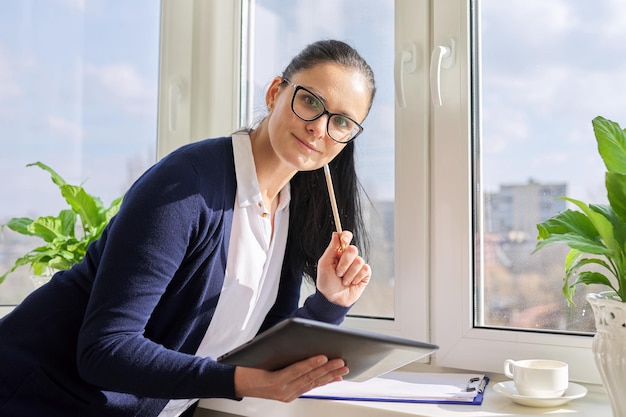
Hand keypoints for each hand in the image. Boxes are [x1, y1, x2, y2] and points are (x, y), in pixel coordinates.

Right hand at [233, 355, 347, 401]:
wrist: (238, 383)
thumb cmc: (247, 369)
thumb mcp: (260, 358)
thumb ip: (280, 354)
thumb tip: (299, 344)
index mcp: (275, 381)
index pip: (297, 370)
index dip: (311, 363)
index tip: (324, 357)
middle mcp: (283, 391)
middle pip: (308, 378)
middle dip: (327, 370)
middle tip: (340, 362)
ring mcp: (287, 395)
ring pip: (312, 384)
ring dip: (329, 376)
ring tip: (341, 369)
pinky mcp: (289, 396)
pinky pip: (308, 388)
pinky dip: (321, 382)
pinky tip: (332, 379)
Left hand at [316, 231, 370, 306]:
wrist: (332, 299)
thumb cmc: (326, 282)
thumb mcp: (324, 264)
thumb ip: (331, 248)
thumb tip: (336, 233)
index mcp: (338, 252)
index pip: (345, 238)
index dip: (346, 237)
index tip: (344, 240)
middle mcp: (349, 257)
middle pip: (353, 249)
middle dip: (344, 263)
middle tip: (338, 273)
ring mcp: (357, 266)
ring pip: (359, 261)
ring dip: (349, 274)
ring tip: (343, 281)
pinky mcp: (364, 275)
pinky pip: (365, 269)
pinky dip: (357, 277)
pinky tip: (352, 283)